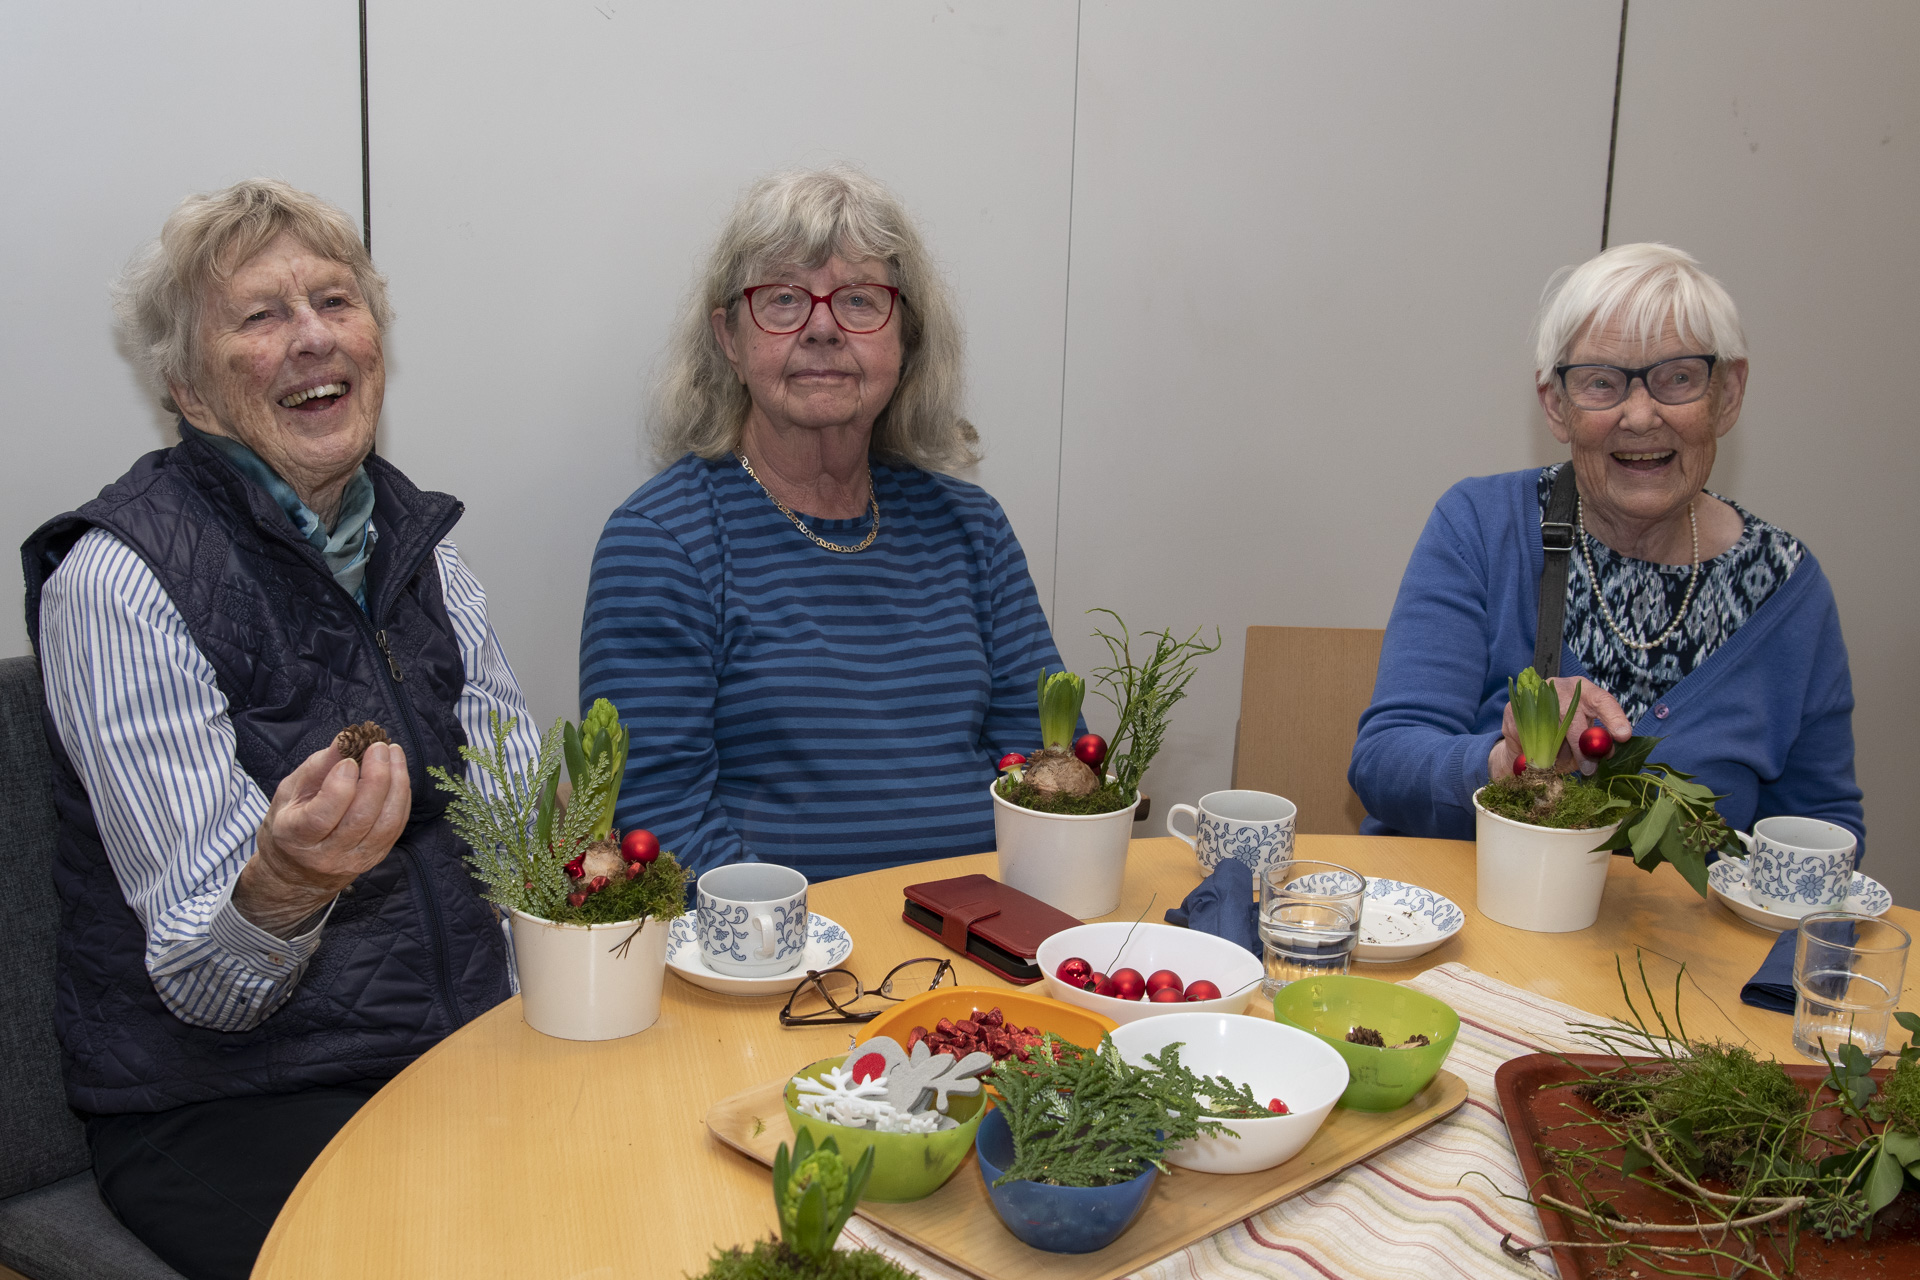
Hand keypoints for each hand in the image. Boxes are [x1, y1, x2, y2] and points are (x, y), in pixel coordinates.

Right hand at [234, 741, 409, 935]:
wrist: (299, 869)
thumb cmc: (292, 820)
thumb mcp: (291, 791)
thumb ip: (318, 767)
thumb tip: (346, 740)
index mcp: (296, 837)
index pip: (321, 817)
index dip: (339, 788)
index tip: (349, 761)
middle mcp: (327, 855)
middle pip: (360, 818)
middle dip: (376, 778)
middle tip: (379, 747)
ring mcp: (355, 859)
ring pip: (386, 823)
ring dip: (396, 783)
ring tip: (394, 753)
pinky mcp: (377, 856)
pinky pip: (396, 825)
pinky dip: (401, 796)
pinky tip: (399, 773)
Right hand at [1489, 677, 1630, 780]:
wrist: (1526, 738)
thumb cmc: (1564, 738)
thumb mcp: (1584, 740)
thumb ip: (1596, 744)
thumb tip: (1606, 752)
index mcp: (1584, 692)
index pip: (1602, 700)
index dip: (1613, 717)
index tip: (1622, 736)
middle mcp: (1560, 687)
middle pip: (1572, 715)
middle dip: (1581, 746)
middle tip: (1588, 768)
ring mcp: (1534, 695)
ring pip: (1548, 727)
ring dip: (1556, 751)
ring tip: (1559, 761)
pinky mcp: (1513, 708)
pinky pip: (1528, 736)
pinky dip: (1535, 751)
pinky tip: (1538, 754)